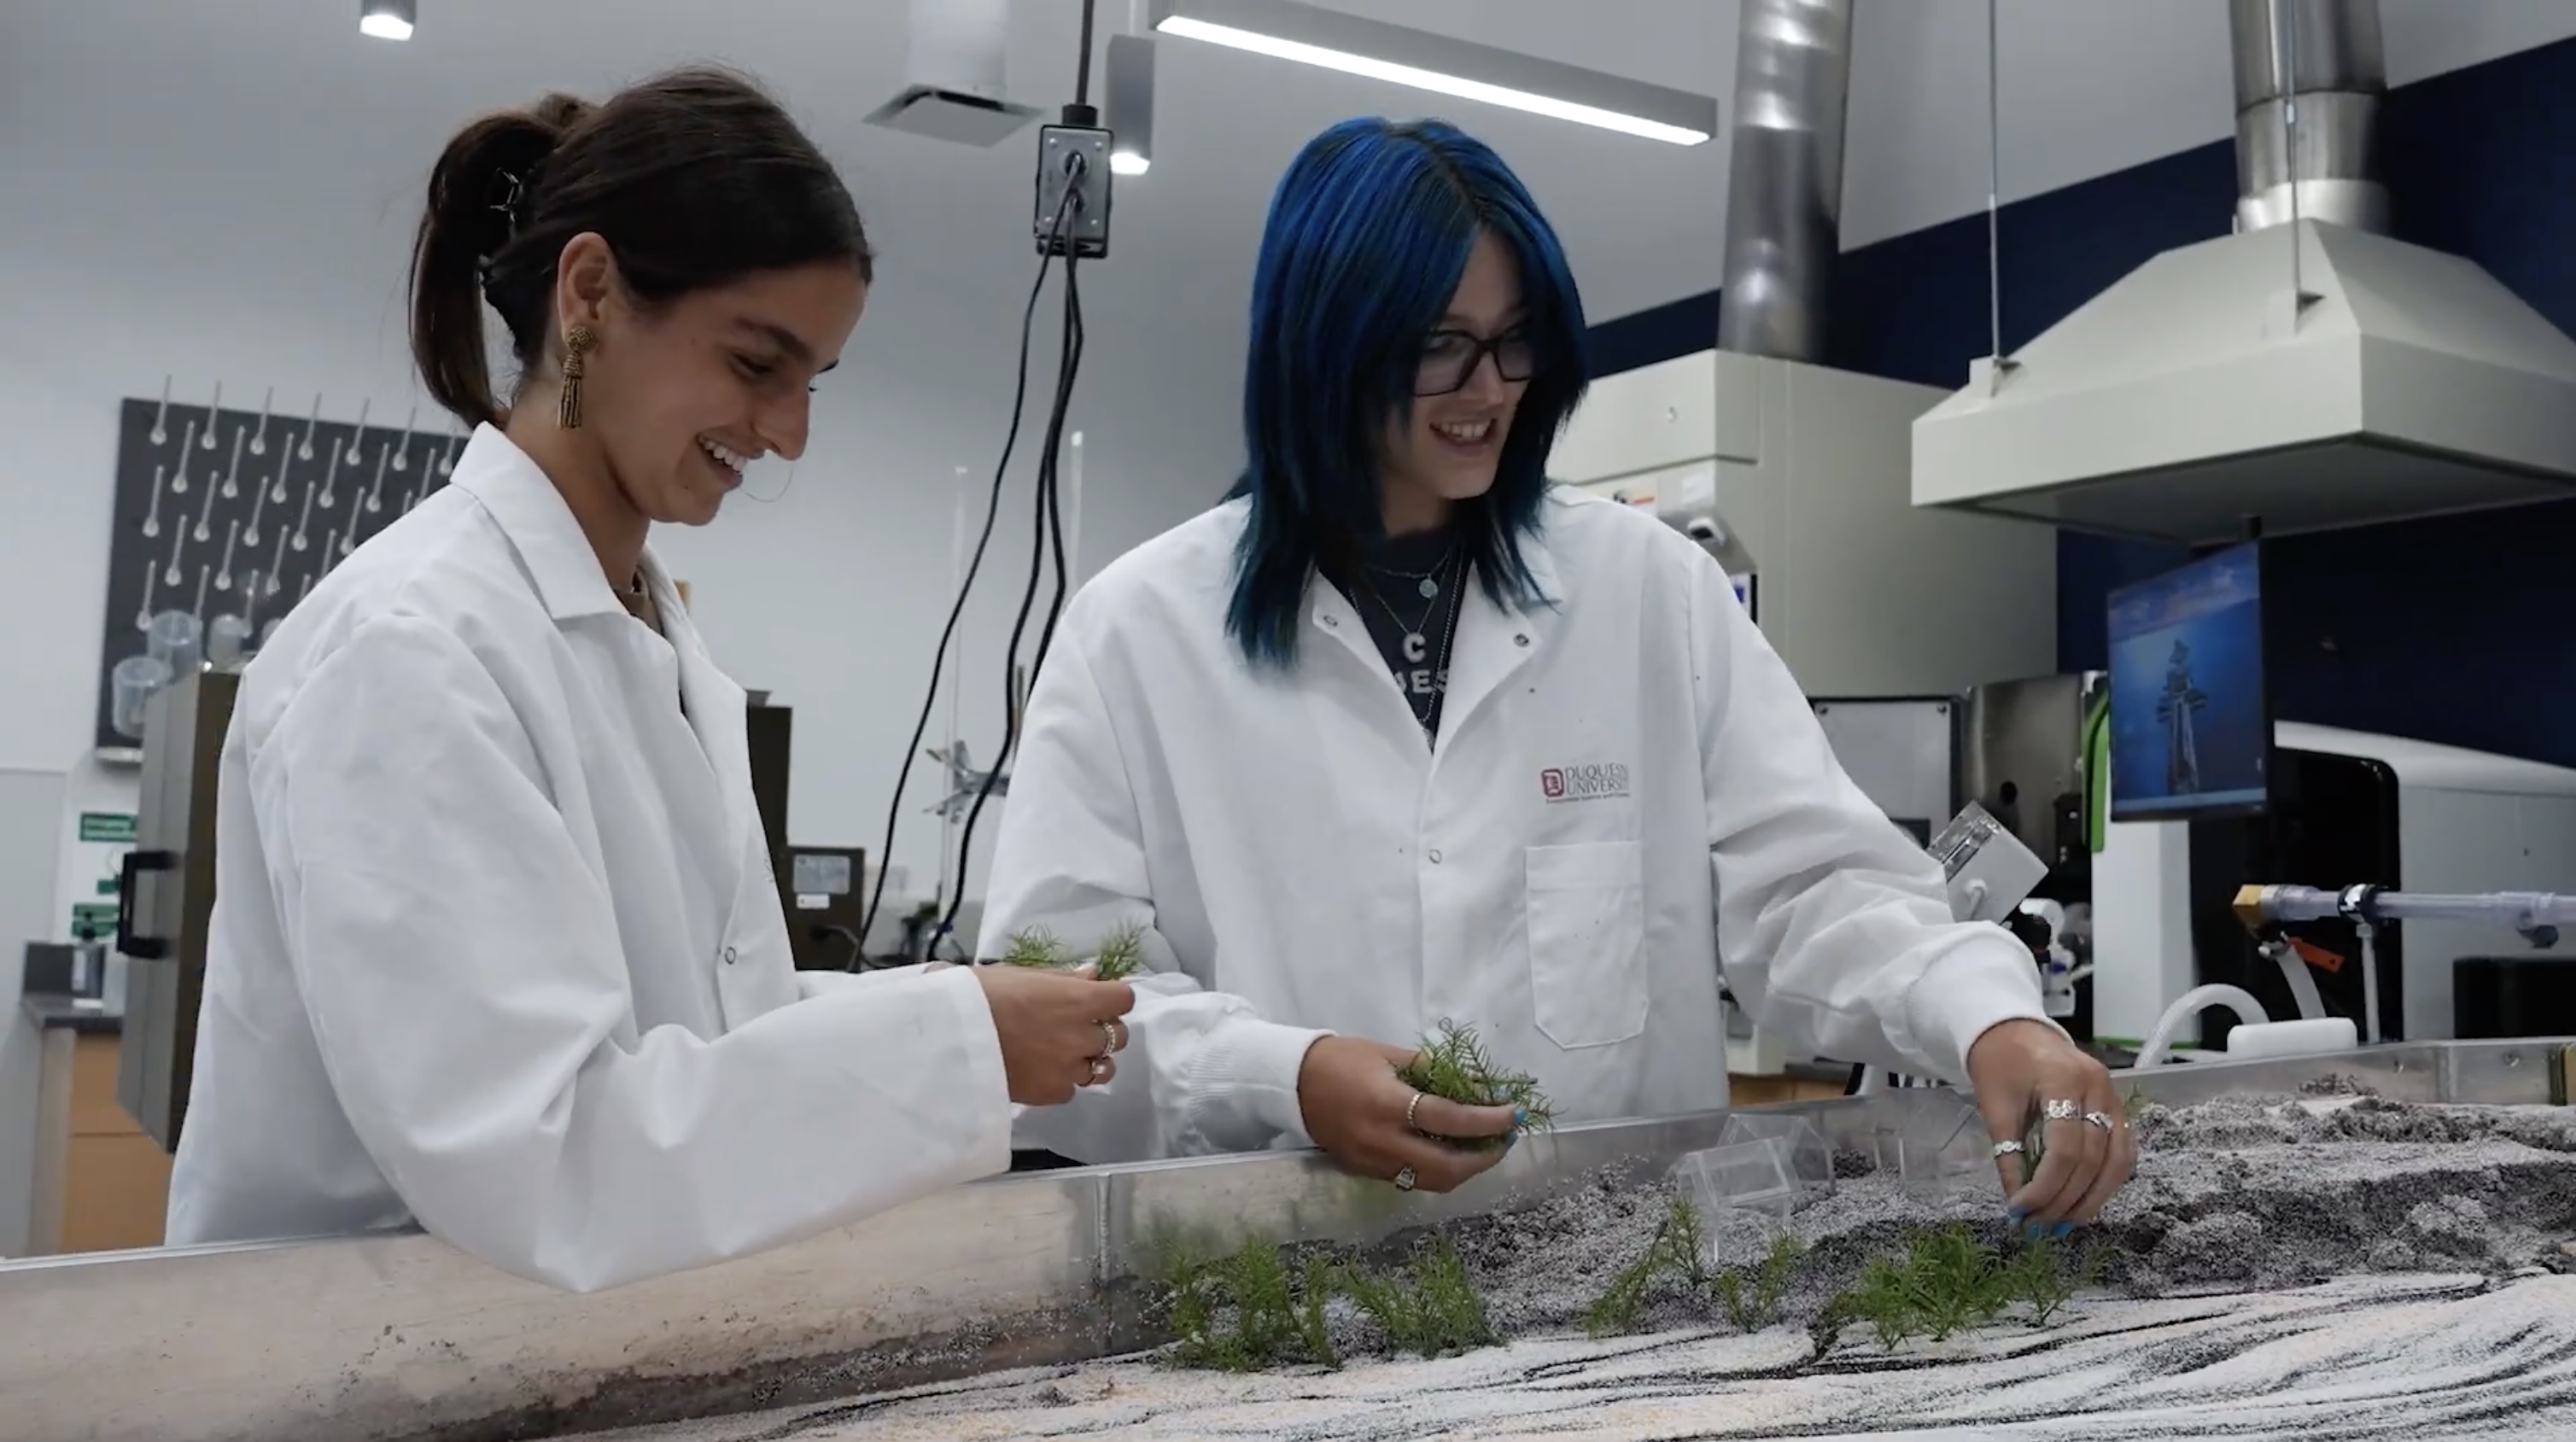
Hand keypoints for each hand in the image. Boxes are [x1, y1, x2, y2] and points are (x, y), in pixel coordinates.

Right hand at [973, 964, 1135, 1105]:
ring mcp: (1070, 1068)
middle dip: (1103, 1030)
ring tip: (1064, 1054)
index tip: (1099, 999)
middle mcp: (1082, 1035)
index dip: (1114, 998)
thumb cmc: (982, 995)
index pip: (1125, 999)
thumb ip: (1064, 979)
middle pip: (1119, 1036)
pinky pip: (1072, 1088)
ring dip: (1089, 1059)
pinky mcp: (1052, 1093)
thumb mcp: (1024, 975)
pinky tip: (1041, 1071)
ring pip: (1102, 1068)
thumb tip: (1093, 975)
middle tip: (1077, 1026)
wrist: (951, 1037)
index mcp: (1080, 999)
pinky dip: (1062, 1080)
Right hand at [1295, 1036, 1520, 1193]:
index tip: (1515, 1114)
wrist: (1290, 1082)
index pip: (1449, 1119)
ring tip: (1483, 1148)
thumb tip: (1478, 1086)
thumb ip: (1434, 1072)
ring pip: (1431, 1181)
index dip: (1488, 1120)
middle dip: (1484, 1157)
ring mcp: (1371, 1162)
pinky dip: (1437, 1170)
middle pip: (1446, 1166)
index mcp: (1388, 1104)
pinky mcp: (1363, 1172)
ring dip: (1464, 1169)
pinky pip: (1410, 1179)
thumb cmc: (1342, 1059)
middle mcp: (1381, 1140)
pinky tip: (1449, 1152)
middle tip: (1505, 1139)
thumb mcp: (1390, 1053)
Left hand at [1966, 1019, 2135, 1226]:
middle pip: (2093, 1160)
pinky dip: (2104, 1182)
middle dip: (2066, 1200)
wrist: (2013, 1030)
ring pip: (2117, 1162)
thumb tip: (2017, 1206)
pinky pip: (2121, 1153)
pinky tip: (2082, 1201)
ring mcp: (2114, 1096)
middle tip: (2040, 1227)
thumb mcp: (1995, 1107)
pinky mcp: (2117, 1107)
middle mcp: (2099, 1087)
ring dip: (2091, 1199)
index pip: (2065, 1149)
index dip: (2045, 1187)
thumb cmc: (1999, 1063)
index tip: (2021, 1212)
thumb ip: (2009, 1155)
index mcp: (2064, 1080)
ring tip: (2063, 1224)